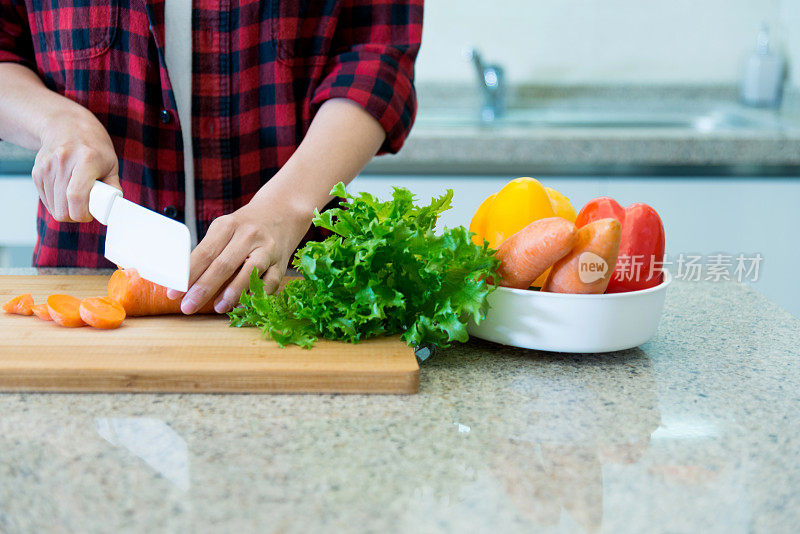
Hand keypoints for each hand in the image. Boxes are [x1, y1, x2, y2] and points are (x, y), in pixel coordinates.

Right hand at [32, 109, 120, 221]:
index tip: (89, 215)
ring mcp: (47, 166)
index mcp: (86, 159)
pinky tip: (65, 191)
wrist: (66, 125)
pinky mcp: (37, 172)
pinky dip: (56, 202)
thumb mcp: (111, 164)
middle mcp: (63, 161)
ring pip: (53, 206)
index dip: (82, 214)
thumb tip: (113, 210)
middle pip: (62, 206)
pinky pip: (45, 199)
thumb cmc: (93, 146)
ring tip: (77, 197)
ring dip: (65, 209)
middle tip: (85, 209)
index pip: (76, 196)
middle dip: (74, 216)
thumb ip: (113, 188)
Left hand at [166, 196, 313, 313]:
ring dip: (232, 293)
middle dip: (204, 288)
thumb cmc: (245, 226)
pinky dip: (256, 295)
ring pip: (249, 272)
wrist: (282, 213)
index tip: (174, 293)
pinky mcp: (281, 263)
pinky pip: (270, 282)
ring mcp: (267, 249)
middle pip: (223, 264)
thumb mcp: (225, 229)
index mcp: (228, 225)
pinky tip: (243, 305)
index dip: (188, 274)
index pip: (205, 252)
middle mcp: (249, 235)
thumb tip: (186, 281)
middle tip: (188, 307)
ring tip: (217, 308)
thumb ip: (209, 251)